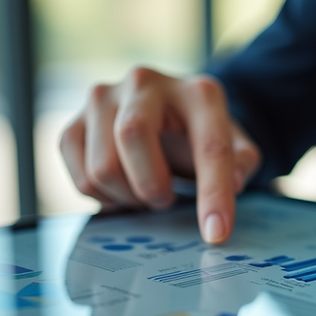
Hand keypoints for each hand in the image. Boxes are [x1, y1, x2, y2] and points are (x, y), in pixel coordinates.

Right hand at [60, 67, 261, 243]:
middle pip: (132, 135)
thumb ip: (242, 163)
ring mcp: (102, 98)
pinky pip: (79, 176)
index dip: (214, 193)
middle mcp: (145, 82)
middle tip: (166, 199)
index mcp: (197, 91)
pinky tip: (122, 188)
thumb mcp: (234, 146)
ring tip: (145, 190)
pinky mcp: (73, 122)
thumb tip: (234, 183)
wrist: (166, 114)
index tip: (216, 232)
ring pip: (101, 165)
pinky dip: (102, 197)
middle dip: (152, 186)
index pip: (209, 144)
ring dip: (127, 197)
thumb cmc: (198, 134)